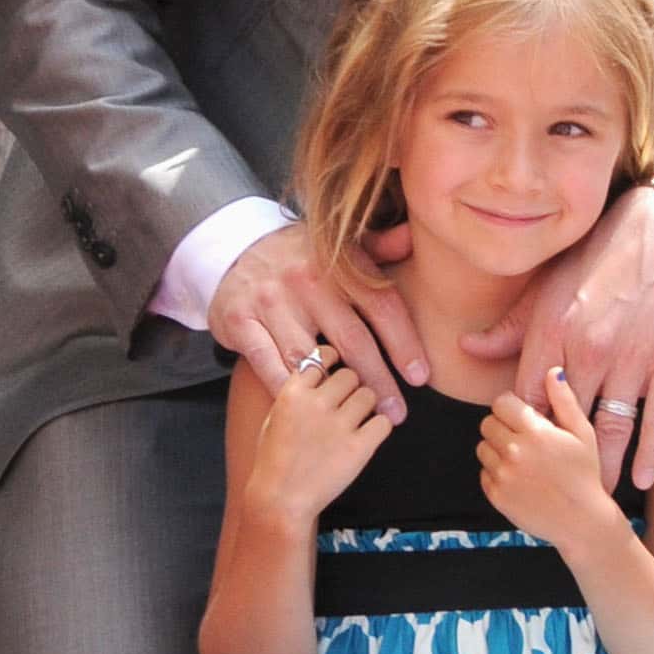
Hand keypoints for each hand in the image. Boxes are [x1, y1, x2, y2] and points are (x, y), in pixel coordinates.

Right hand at [207, 223, 424, 418]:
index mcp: (338, 263)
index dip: (404, 343)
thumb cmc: (302, 257)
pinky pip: (267, 364)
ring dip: (335, 392)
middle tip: (396, 413)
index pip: (381, 306)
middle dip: (378, 381)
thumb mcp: (339, 243)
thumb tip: (414, 237)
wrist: (233, 248)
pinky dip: (288, 388)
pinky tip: (309, 406)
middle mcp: (305, 281)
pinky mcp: (239, 322)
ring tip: (357, 416)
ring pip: (308, 357)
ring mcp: (270, 302)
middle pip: (351, 339)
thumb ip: (380, 245)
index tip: (420, 377)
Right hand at [245, 356, 393, 524]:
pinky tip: (367, 436)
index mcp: (291, 393)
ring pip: (370, 395)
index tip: (337, 369)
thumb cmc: (275, 459)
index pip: (323, 355)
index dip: (334, 360)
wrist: (280, 499)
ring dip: (367, 405)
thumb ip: (297, 391)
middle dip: (352, 387)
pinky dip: (379, 427)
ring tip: (355, 422)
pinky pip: (384, 422)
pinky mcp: (359, 447)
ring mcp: (338, 426)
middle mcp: (315, 404)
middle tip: (347, 405)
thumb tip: (321, 368)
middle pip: (351, 374)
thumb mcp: (275, 416)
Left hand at [458, 186, 653, 490]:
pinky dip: (652, 453)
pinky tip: (641, 478)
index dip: (525, 430)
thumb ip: (509, 327)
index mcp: (554, 331)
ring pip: (614, 428)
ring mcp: (635, 358)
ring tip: (598, 495)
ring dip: (605, 467)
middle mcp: (591, 349)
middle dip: (562, 461)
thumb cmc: (597, 260)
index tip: (524, 453)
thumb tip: (466, 348)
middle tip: (557, 490)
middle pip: (568, 422)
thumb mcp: (546, 287)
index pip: (529, 396)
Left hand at [475, 375, 623, 551]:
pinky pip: (484, 473)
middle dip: (503, 427)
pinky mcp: (496, 495)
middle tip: (524, 439)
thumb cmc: (586, 474)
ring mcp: (503, 474)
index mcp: (536, 431)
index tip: (525, 418)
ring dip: (497, 449)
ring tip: (523, 460)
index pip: (502, 403)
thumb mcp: (584, 434)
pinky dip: (497, 473)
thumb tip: (553, 371)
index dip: (512, 408)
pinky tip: (520, 478)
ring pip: (483, 447)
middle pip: (488, 423)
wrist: (581, 521)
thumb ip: (565, 401)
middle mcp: (515, 451)